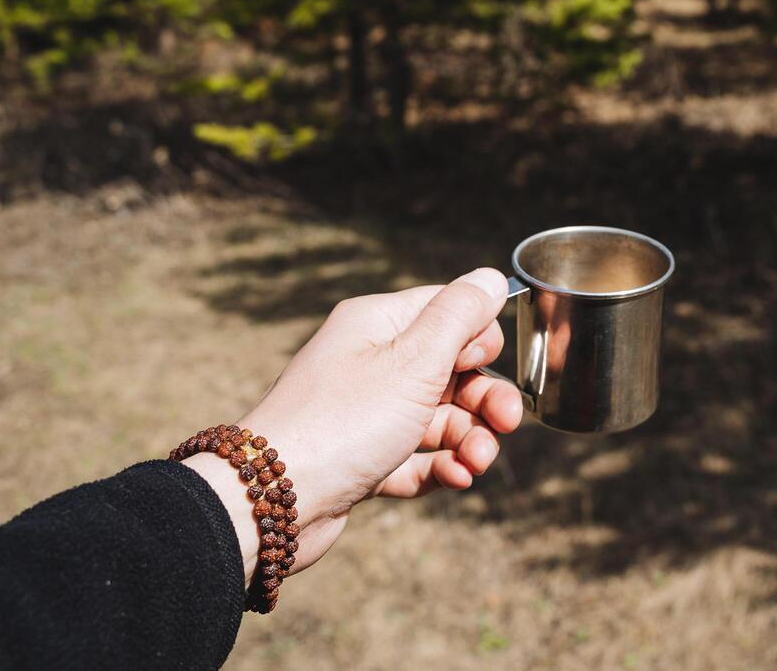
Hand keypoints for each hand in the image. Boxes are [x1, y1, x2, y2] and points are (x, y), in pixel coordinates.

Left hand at [184, 268, 522, 584]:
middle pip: (449, 370)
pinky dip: (441, 467)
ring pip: (437, 418)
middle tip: (507, 423)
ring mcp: (364, 414)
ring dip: (470, 438)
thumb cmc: (342, 422)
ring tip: (478, 462)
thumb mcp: (414, 361)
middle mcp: (370, 363)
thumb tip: (490, 277)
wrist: (268, 500)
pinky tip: (458, 479)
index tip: (481, 364)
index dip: (478, 338)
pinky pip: (414, 458)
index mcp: (378, 325)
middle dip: (485, 398)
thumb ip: (459, 316)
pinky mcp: (361, 460)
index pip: (447, 312)